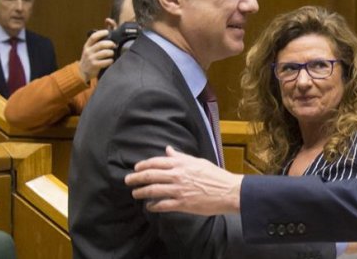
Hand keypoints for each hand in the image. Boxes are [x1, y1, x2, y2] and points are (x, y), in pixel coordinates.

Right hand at [78, 30, 115, 82]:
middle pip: (101, 44)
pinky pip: (106, 61)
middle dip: (110, 43)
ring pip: (105, 53)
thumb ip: (96, 44)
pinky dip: (110, 60)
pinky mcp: (95, 65)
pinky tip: (111, 60)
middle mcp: (88, 51)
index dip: (101, 33)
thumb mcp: (90, 50)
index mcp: (87, 46)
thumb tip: (109, 36)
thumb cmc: (90, 58)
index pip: (93, 37)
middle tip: (114, 45)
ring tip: (112, 53)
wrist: (83, 71)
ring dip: (111, 52)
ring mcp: (91, 59)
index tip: (107, 32)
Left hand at [125, 146, 243, 214]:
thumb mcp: (198, 162)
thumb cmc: (215, 175)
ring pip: (153, 190)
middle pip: (150, 176)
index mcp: (181, 164)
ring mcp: (179, 190)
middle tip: (127, 181)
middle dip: (136, 178)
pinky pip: (163, 205)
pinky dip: (153, 206)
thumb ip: (181, 157)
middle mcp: (177, 176)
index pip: (156, 162)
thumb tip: (168, 150)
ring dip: (141, 192)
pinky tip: (149, 206)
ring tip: (135, 193)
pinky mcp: (182, 204)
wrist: (228, 191)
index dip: (143, 165)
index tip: (136, 168)